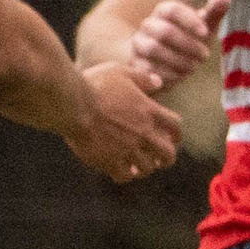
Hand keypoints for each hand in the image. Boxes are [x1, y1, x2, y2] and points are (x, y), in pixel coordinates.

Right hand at [65, 62, 182, 181]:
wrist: (73, 105)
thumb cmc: (94, 85)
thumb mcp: (120, 72)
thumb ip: (141, 78)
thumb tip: (158, 82)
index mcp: (149, 111)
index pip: (175, 125)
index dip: (176, 133)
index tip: (173, 138)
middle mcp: (144, 133)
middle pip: (168, 154)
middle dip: (167, 158)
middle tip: (161, 159)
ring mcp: (128, 149)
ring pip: (148, 168)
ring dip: (145, 167)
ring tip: (139, 167)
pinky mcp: (111, 161)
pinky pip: (125, 176)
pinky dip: (125, 175)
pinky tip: (120, 171)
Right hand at [123, 0, 229, 92]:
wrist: (162, 64)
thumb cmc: (187, 42)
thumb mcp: (203, 28)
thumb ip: (213, 13)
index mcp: (164, 11)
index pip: (174, 9)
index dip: (190, 21)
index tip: (205, 33)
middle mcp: (148, 25)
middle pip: (164, 31)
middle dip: (189, 45)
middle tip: (205, 56)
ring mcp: (138, 44)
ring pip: (154, 49)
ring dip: (179, 61)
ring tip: (193, 67)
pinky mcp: (134, 63)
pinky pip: (147, 68)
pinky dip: (167, 74)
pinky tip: (179, 76)